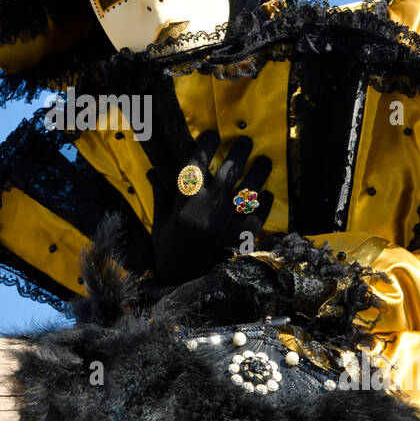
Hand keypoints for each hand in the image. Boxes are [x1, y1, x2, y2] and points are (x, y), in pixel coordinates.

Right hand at [147, 131, 273, 284]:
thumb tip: (153, 172)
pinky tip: (267, 195)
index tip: (213, 135)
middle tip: (245, 140)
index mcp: (184, 204)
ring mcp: (227, 223)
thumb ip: (161, 197)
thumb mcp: (159, 225)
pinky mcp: (240, 239)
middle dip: (239, 152)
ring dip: (258, 174)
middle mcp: (207, 209)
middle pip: (228, 172)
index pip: (196, 165)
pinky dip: (264, 204)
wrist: (183, 285)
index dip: (205, 146)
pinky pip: (257, 216)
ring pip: (248, 191)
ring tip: (265, 161)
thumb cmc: (168, 254)